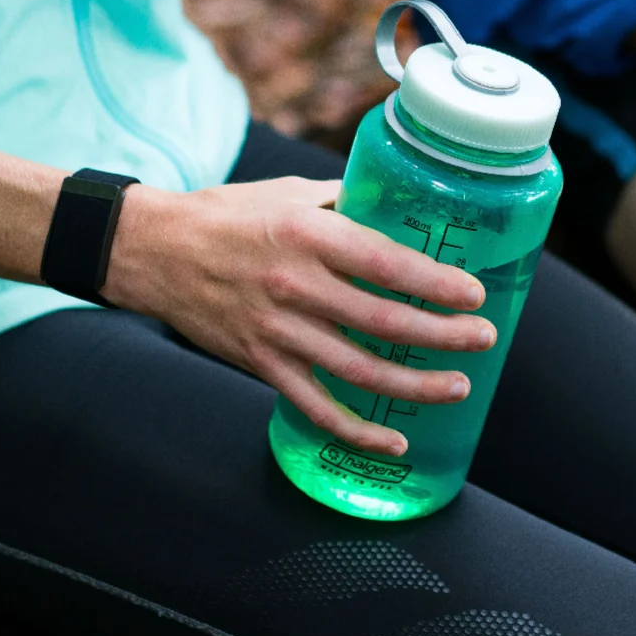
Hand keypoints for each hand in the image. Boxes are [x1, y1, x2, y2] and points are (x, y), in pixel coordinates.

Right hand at [103, 177, 494, 455]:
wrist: (153, 251)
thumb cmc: (229, 215)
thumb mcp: (290, 194)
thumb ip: (346, 204)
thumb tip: (401, 207)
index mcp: (308, 235)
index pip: (385, 263)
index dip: (435, 283)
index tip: (474, 294)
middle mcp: (295, 285)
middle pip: (382, 320)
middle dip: (442, 335)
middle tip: (483, 340)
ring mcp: (277, 331)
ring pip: (357, 369)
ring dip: (413, 385)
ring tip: (456, 388)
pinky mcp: (261, 363)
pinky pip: (316, 404)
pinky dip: (356, 429)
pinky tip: (394, 441)